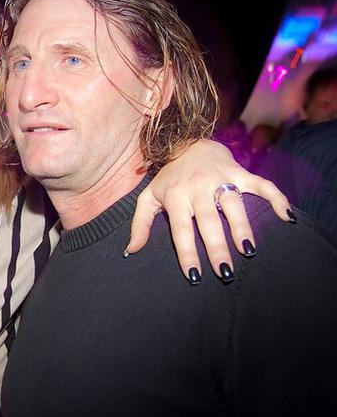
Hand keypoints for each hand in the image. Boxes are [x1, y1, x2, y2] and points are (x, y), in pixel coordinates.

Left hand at [127, 139, 291, 281]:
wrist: (186, 141)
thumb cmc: (168, 178)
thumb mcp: (148, 198)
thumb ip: (139, 224)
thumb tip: (131, 251)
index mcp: (176, 197)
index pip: (182, 230)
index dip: (188, 253)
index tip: (195, 275)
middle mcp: (198, 188)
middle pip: (209, 221)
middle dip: (217, 248)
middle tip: (225, 272)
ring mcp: (221, 179)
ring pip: (234, 205)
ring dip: (243, 228)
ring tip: (249, 251)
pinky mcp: (239, 172)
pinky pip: (260, 185)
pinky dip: (275, 198)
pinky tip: (286, 216)